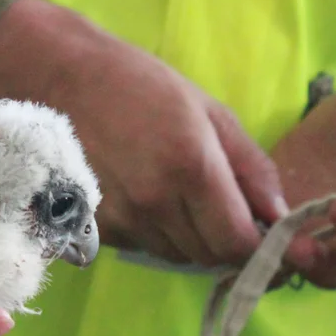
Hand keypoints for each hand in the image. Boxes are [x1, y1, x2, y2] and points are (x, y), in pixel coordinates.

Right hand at [0, 0, 286, 267]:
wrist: (56, 79)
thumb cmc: (136, 84)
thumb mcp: (207, 110)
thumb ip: (250, 166)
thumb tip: (279, 215)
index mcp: (192, 167)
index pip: (238, 244)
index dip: (257, 247)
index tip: (261, 234)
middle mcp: (155, 202)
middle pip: (208, 256)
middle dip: (224, 242)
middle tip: (221, 210)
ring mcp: (120, 219)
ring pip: (174, 255)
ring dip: (187, 238)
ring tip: (177, 196)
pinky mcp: (92, 227)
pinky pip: (140, 246)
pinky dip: (153, 232)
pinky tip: (143, 196)